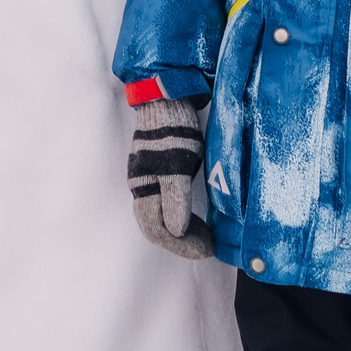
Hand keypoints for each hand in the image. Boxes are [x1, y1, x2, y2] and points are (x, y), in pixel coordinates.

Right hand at [128, 95, 214, 259]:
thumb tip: (176, 231)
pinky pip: (162, 207)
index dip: (183, 246)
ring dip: (181, 233)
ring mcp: (146, 181)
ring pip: (158, 219)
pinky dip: (179, 219)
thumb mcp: (178, 166)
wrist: (167, 101)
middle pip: (156, 229)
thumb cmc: (174, 132)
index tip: (208, 249)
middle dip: (182, 244)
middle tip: (208, 247)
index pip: (158, 230)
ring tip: (204, 235)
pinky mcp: (154, 173)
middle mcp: (141, 188)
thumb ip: (175, 198)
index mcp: (145, 189)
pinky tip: (193, 217)